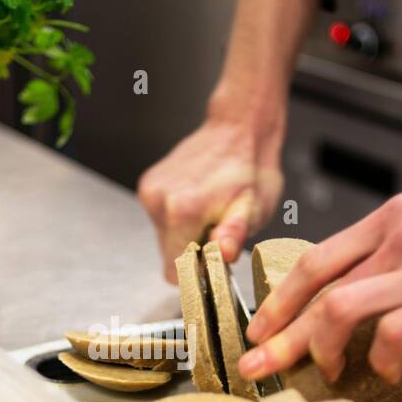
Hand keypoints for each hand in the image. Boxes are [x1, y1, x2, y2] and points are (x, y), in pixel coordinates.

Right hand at [137, 115, 283, 282]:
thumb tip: (222, 254)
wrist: (238, 128)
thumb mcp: (253, 208)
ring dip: (187, 234)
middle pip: (169, 255)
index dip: (197, 272)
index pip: (175, 272)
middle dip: (193, 251)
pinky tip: (199, 200)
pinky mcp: (148, 184)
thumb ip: (233, 235)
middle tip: (218, 229)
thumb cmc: (250, 168)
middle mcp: (158, 201)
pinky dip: (179, 218)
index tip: (214, 259)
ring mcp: (150, 191)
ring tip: (211, 211)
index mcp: (182, 211)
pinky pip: (161, 219)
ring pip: (165, 238)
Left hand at [240, 177, 401, 384]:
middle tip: (256, 366)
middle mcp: (400, 236)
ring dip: (322, 350)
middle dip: (278, 333)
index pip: (317, 260)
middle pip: (317, 289)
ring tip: (325, 374)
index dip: (281, 300)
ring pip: (342, 309)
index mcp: (394, 217)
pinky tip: (386, 373)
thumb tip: (369, 289)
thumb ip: (401, 249)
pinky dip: (381, 360)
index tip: (262, 331)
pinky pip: (395, 334)